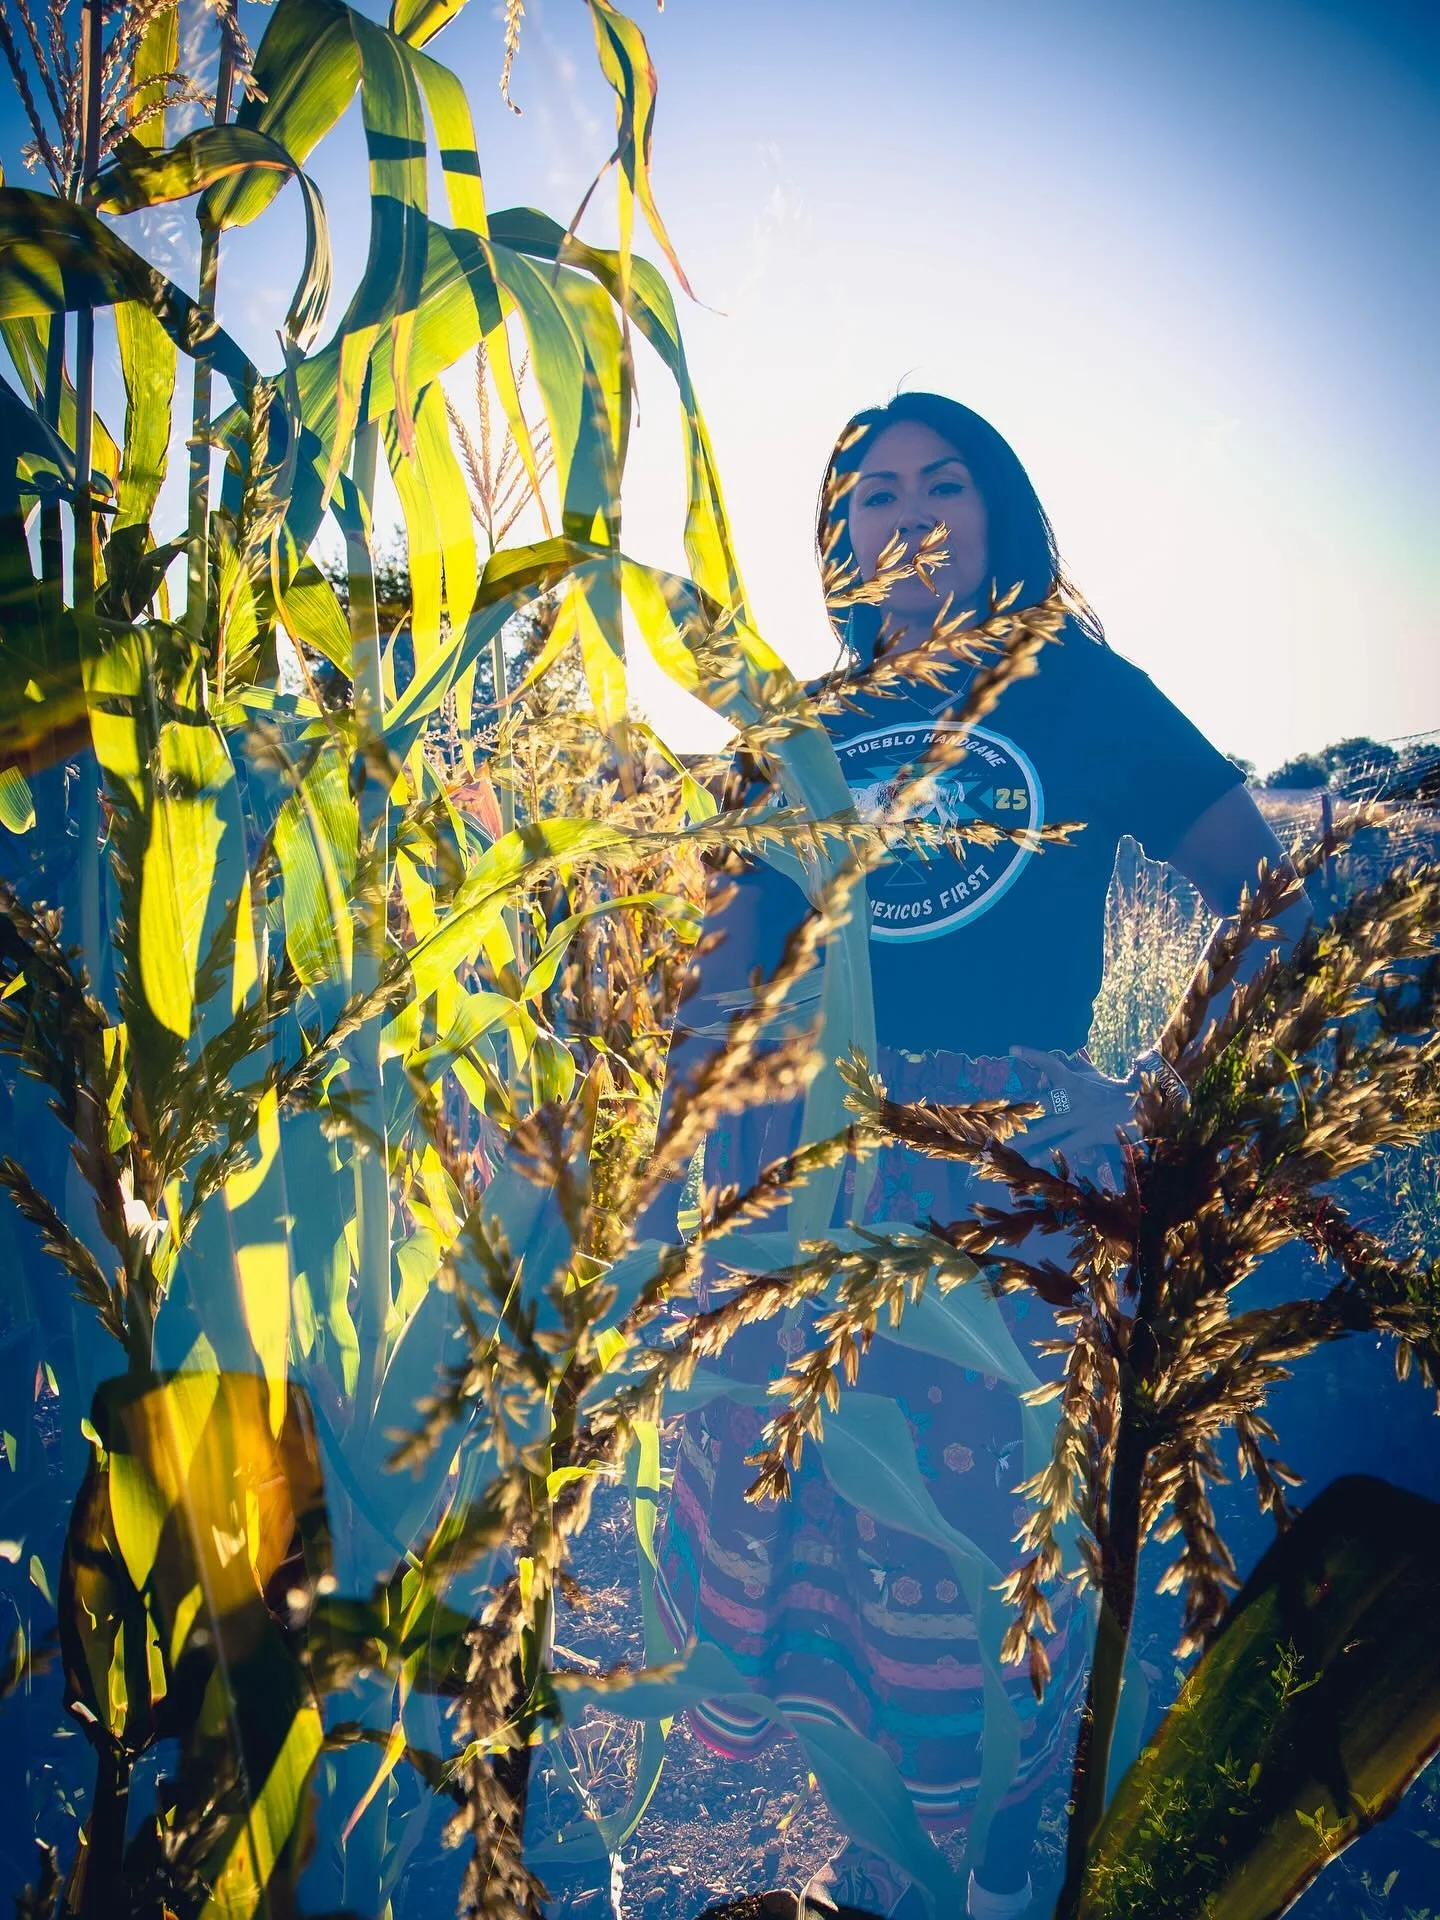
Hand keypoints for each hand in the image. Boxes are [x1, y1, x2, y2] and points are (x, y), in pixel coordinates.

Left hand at [1002, 1044, 1137, 1192]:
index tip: (1013, 1049)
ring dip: (1028, 1136)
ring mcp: (1080, 1118)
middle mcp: (1074, 1098)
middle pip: (1042, 1101)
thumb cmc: (1117, 1089)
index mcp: (1075, 1080)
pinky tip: (1033, 1161)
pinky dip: (1049, 1153)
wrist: (1143, 1106)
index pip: (1050, 1064)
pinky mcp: (1089, 1134)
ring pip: (1049, 1127)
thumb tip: (1076, 1052)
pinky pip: (1066, 1145)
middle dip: (1021, 1106)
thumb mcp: (1096, 1075)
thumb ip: (1082, 1065)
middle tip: (999, 1109)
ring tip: (1008, 1143)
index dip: (1032, 1056)